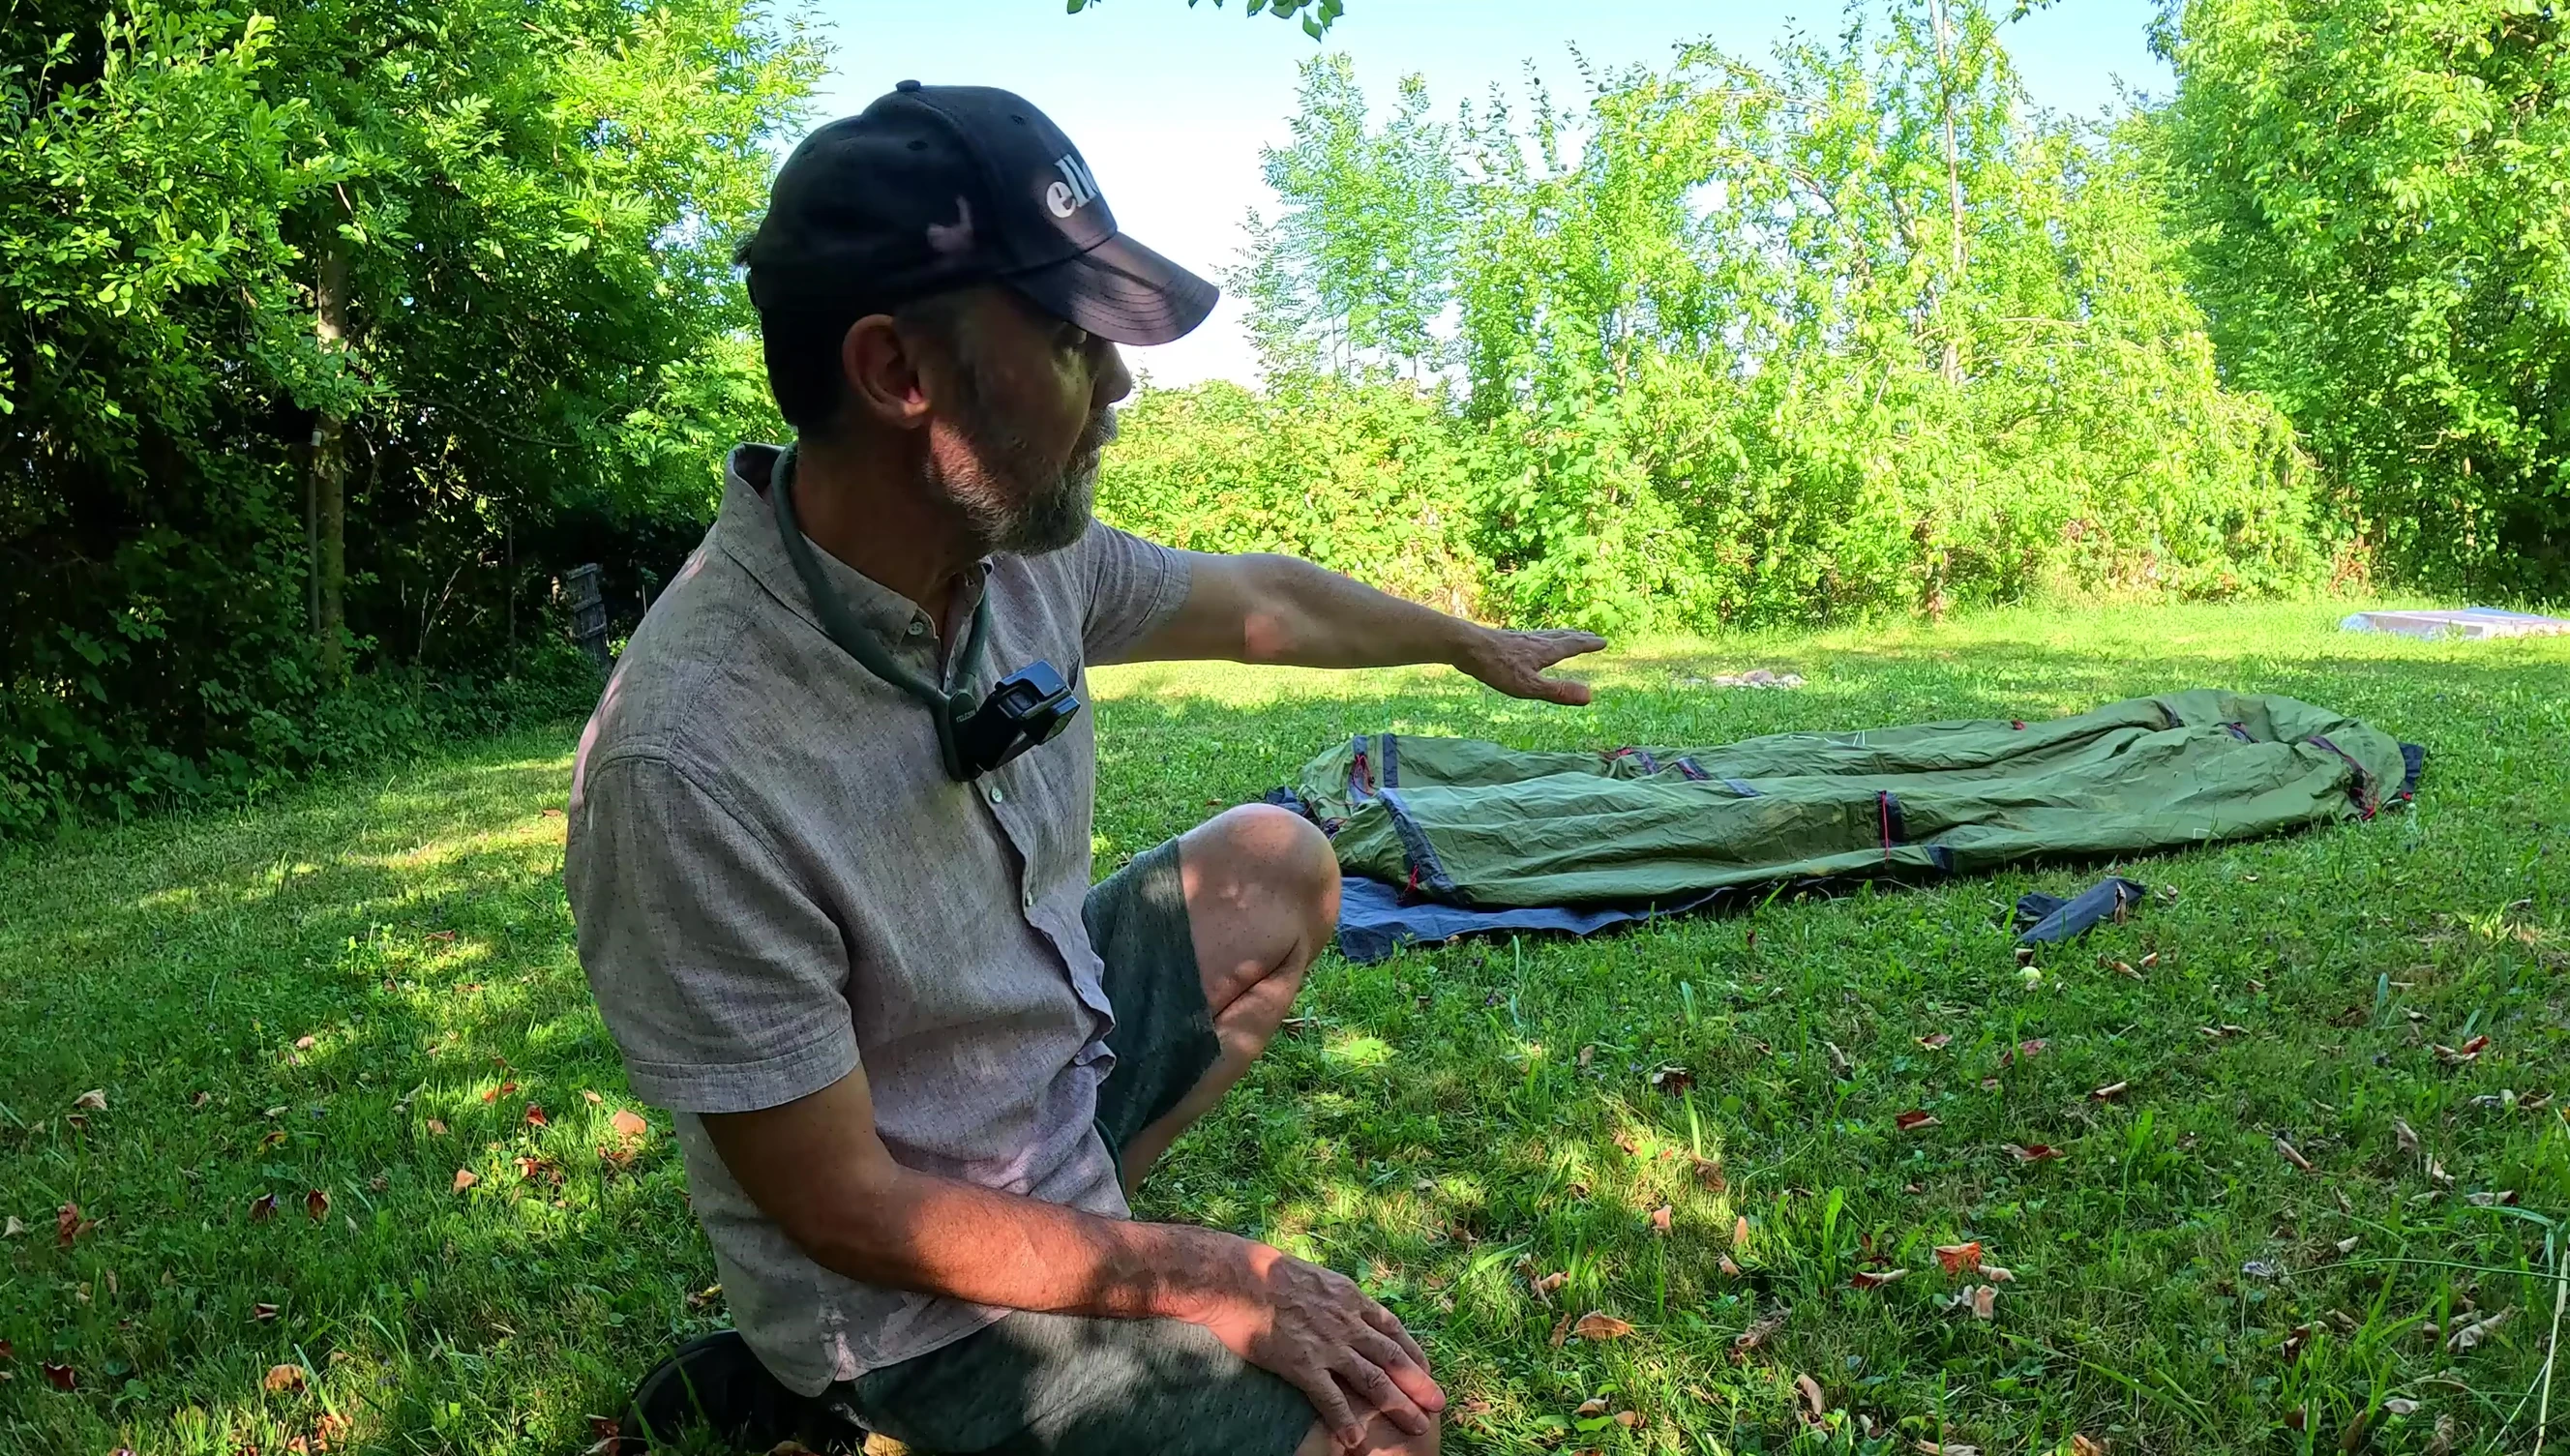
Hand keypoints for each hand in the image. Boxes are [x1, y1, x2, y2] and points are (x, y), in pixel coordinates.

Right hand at [1188, 1238, 1443, 1446]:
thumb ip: (1329, 1294)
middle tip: (1438, 1404)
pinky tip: (1355, 1439)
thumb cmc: (1263, 1271)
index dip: (1412, 1351)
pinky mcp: (1302, 1364)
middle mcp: (1346, 1321)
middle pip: (1392, 1358)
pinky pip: (1330, 1398)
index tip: (1426, 1368)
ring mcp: (1327, 1344)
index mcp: (1348, 1297)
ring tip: (1416, 1426)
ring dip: (1398, 1405)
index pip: (1391, 1328)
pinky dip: (1346, 1419)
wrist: (1234, 1276)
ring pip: (1373, 1380)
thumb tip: (1334, 1301)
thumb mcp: (1310, 1275)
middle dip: (1418, 1382)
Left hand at [1456, 627, 1607, 704]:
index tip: (1603, 641)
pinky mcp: (1507, 640)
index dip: (1588, 645)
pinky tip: (1533, 641)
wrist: (1465, 646)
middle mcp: (1536, 641)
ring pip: (1548, 635)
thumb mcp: (1528, 686)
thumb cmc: (1496, 667)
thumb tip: (1590, 696)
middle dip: (1579, 638)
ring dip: (1562, 635)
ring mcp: (1520, 638)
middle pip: (1562, 637)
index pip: (1572, 646)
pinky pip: (1533, 637)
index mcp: (1544, 651)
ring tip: (1569, 635)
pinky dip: (1543, 637)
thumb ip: (1558, 691)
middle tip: (1592, 636)